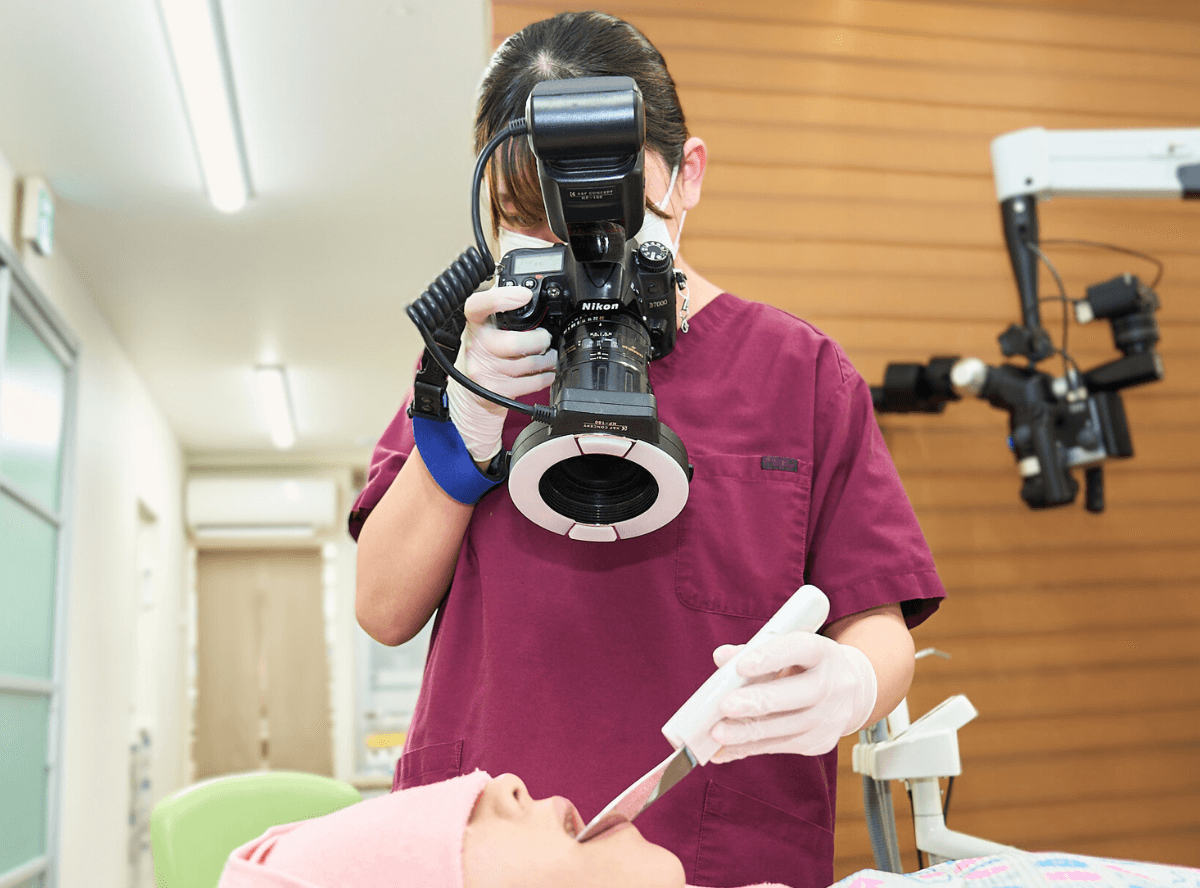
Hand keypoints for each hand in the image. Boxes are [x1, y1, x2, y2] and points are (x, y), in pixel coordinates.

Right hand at [446, 284, 556, 461]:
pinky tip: (545, 373)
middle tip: (545, 339)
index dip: (501, 299)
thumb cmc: (485, 356)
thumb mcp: (485, 331)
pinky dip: (546, 377)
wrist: (470, 394)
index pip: (477, 306)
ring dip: (547, 360)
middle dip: (541, 340)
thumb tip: (527, 295)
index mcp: (475, 325)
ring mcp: (484, 370)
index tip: (525, 295)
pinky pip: (532, 382)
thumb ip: (501, 314)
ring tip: (548, 357)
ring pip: (529, 363)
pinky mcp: (495, 390)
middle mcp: (475, 346)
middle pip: (517, 342)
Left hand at [708, 632, 877, 760]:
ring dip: (746, 733)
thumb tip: (722, 657)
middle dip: (758, 702)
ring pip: (784, 728)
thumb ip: (753, 650)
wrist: (848, 692)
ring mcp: (830, 717)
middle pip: (795, 695)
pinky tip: (723, 751)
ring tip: (716, 733)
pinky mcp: (821, 742)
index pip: (800, 649)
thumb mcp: (786, 650)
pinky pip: (779, 747)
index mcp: (823, 652)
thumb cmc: (804, 665)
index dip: (771, 657)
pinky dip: (748, 749)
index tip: (741, 665)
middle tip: (725, 706)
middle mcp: (833, 684)